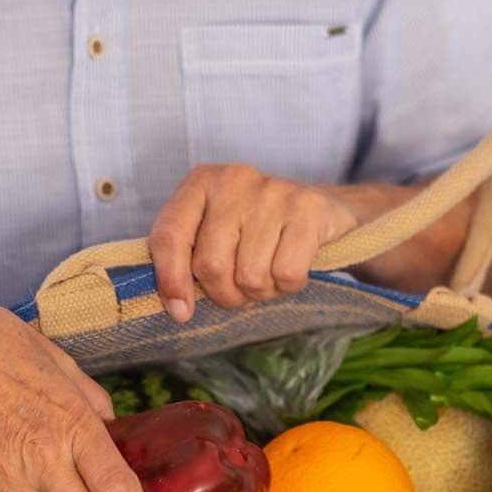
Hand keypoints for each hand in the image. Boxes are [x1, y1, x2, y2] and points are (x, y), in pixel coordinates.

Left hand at [149, 165, 361, 320]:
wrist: (321, 210)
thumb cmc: (255, 230)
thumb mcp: (214, 233)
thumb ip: (186, 259)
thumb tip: (177, 308)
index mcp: (201, 182)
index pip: (170, 236)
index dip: (171, 281)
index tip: (181, 312)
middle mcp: (234, 179)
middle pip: (210, 264)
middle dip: (225, 293)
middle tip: (239, 291)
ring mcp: (273, 191)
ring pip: (249, 275)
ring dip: (259, 291)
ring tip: (267, 275)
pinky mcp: (308, 208)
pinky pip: (285, 274)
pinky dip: (287, 286)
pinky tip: (289, 268)